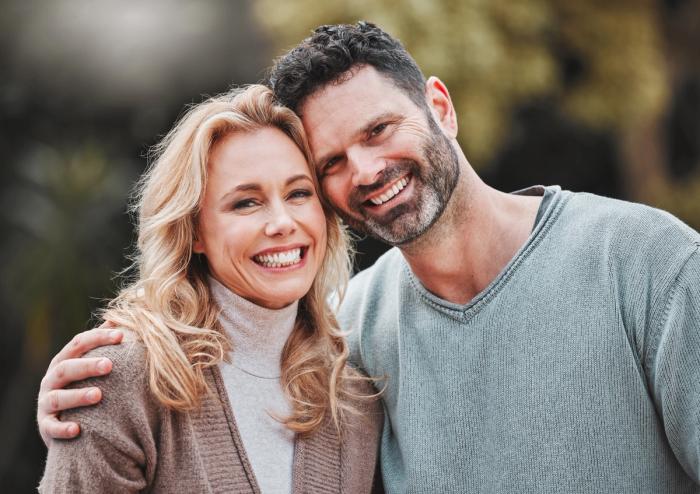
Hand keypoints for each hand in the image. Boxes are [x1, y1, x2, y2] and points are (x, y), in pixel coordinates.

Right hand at [37, 327, 122, 445]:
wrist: (66, 421)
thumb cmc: (84, 385)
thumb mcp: (89, 363)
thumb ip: (100, 343)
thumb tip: (117, 318)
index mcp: (65, 360)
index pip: (79, 343)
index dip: (99, 337)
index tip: (122, 336)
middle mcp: (52, 379)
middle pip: (66, 368)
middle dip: (87, 365)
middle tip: (109, 365)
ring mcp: (46, 402)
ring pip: (58, 397)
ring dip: (77, 396)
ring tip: (98, 395)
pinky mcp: (45, 425)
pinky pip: (51, 427)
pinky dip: (62, 428)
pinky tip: (77, 429)